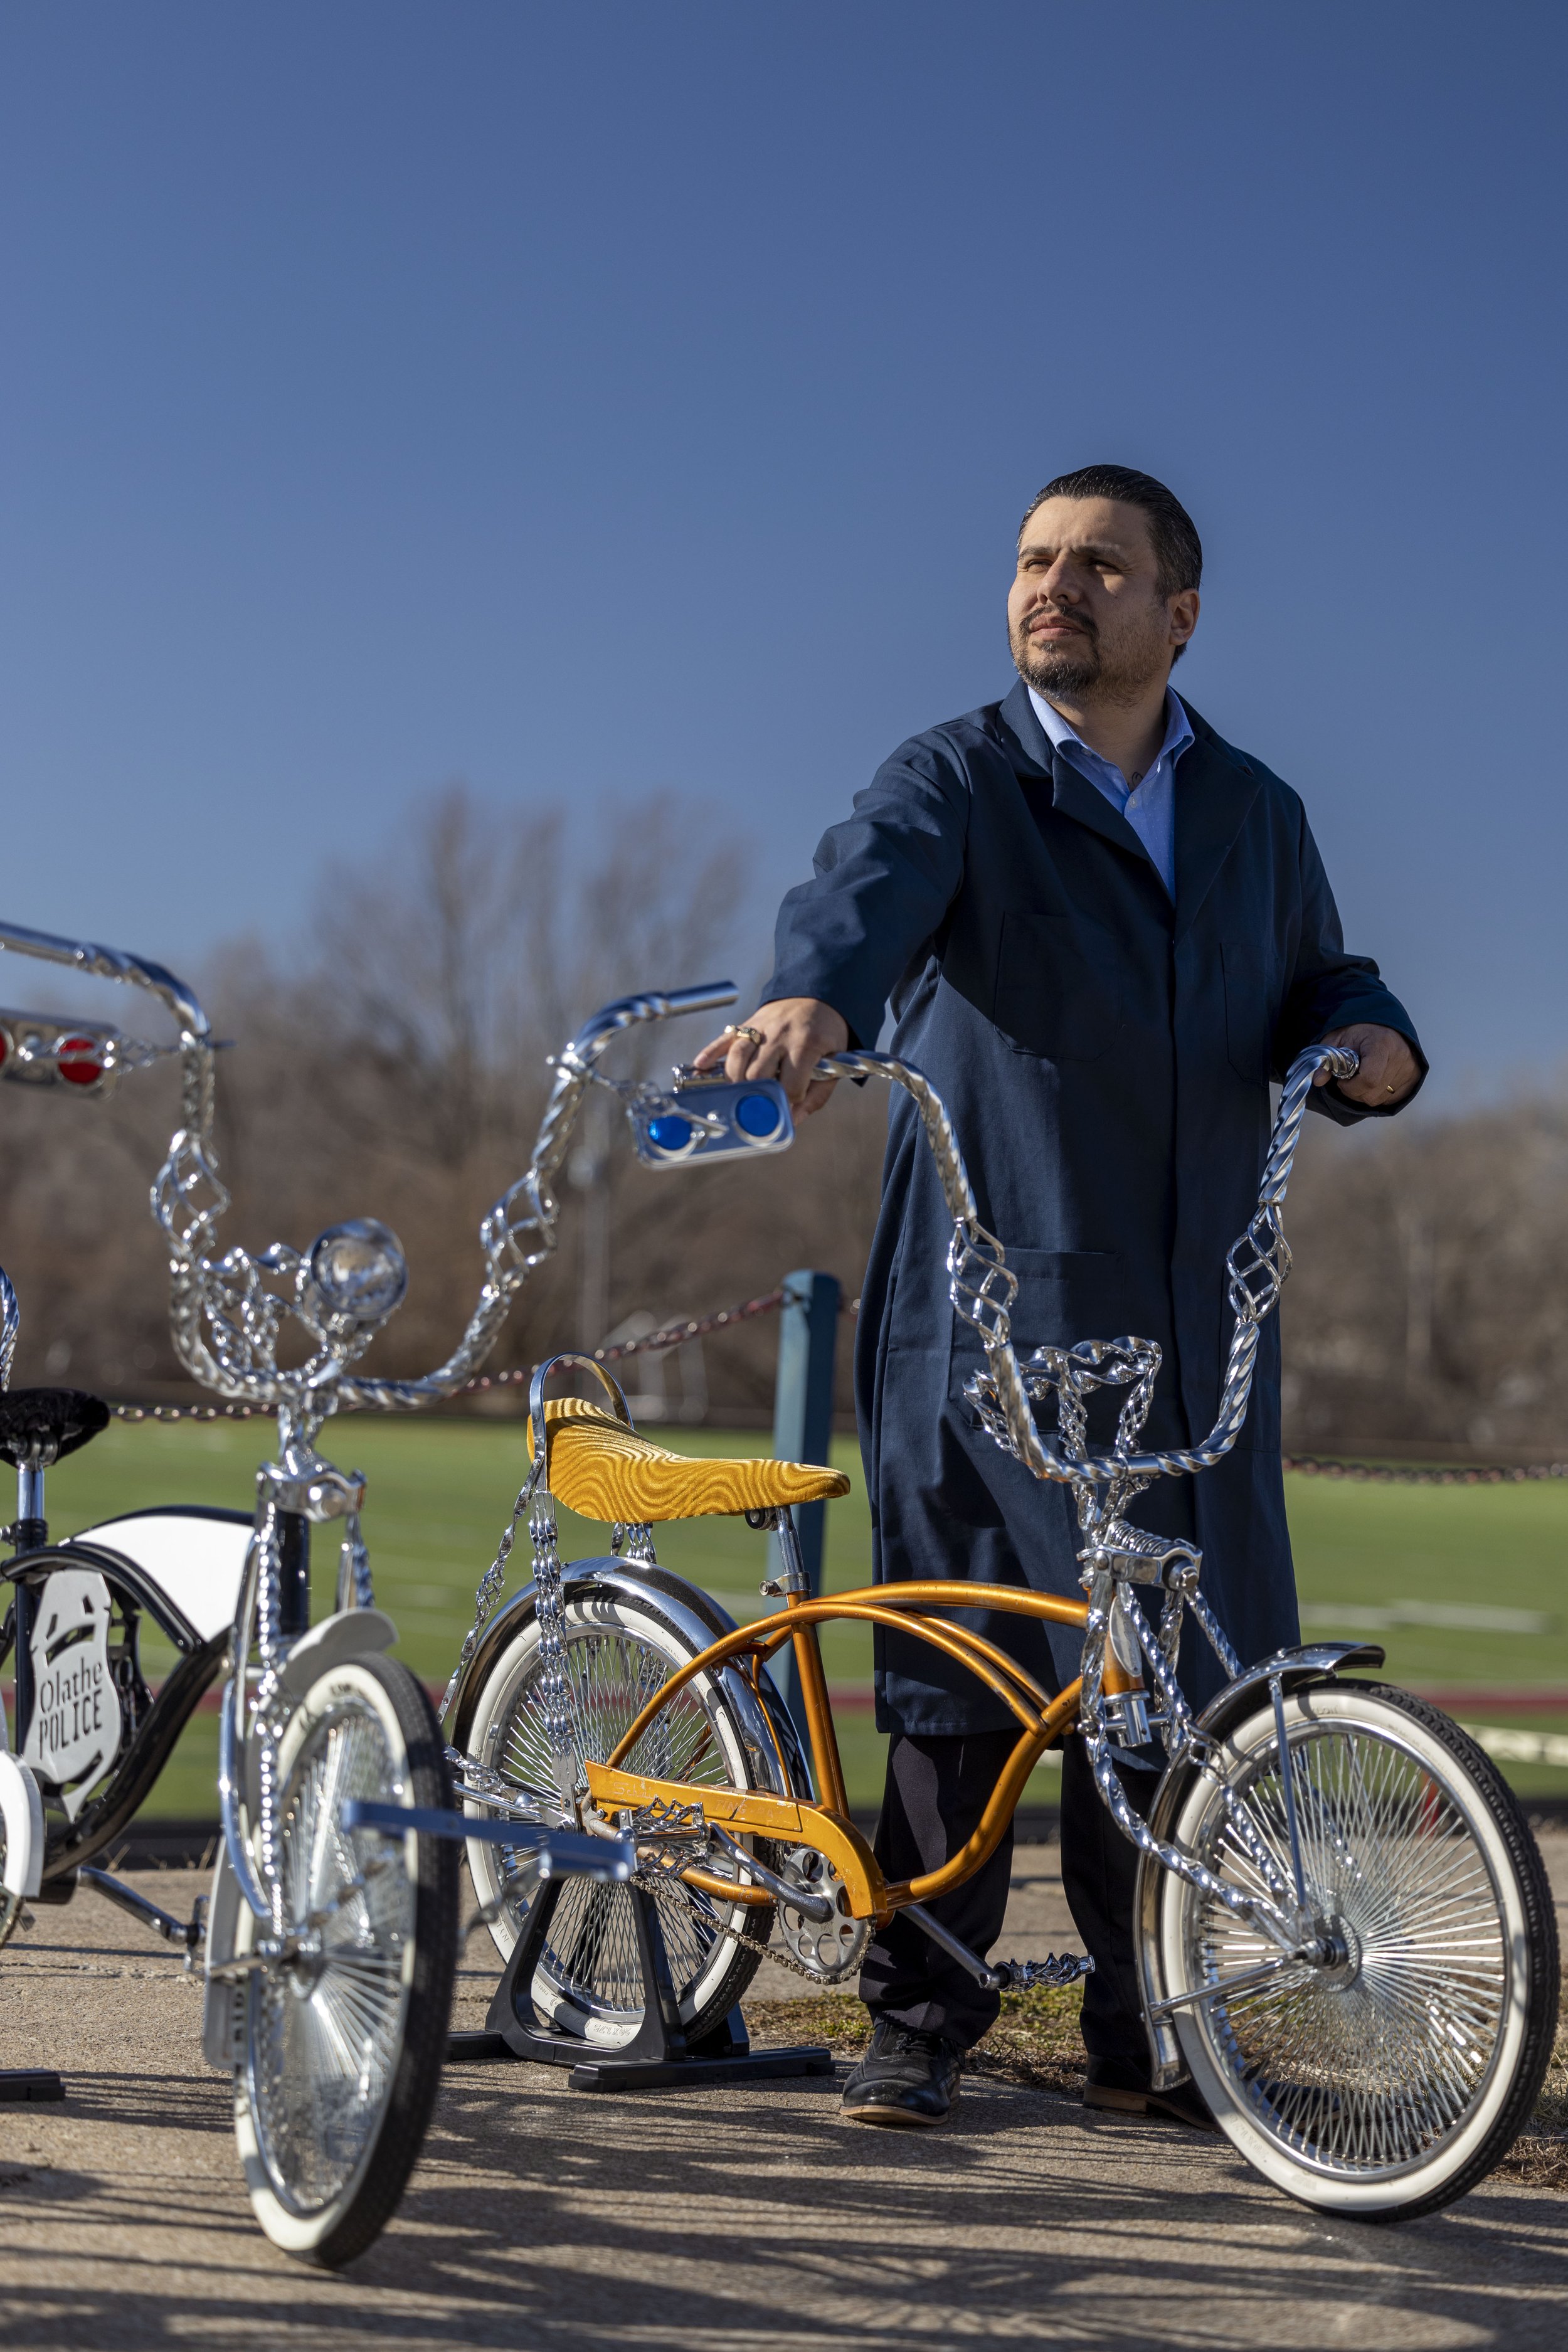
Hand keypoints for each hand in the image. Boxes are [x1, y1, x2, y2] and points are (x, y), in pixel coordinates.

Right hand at [691, 996, 849, 1115]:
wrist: (817, 994)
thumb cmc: (826, 1031)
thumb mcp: (834, 1060)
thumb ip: (817, 1093)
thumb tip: (793, 1119)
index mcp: (806, 1045)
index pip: (790, 1085)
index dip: (789, 1100)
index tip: (789, 1105)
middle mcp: (780, 1035)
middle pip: (758, 1074)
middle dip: (758, 1094)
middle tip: (760, 1102)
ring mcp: (761, 1028)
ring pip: (738, 1058)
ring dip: (735, 1080)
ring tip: (738, 1094)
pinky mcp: (747, 1023)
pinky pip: (724, 1039)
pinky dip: (710, 1054)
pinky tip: (701, 1067)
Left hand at [1314, 1023, 1420, 1106]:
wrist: (1383, 1023)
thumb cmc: (1360, 1030)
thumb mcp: (1337, 1039)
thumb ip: (1326, 1059)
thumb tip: (1318, 1079)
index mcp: (1382, 1044)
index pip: (1369, 1080)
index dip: (1351, 1086)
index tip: (1343, 1079)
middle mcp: (1401, 1056)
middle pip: (1373, 1094)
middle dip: (1355, 1091)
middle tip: (1351, 1077)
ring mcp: (1411, 1067)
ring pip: (1381, 1099)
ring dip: (1367, 1093)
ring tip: (1364, 1075)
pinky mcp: (1416, 1076)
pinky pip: (1392, 1099)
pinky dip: (1380, 1094)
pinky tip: (1375, 1079)